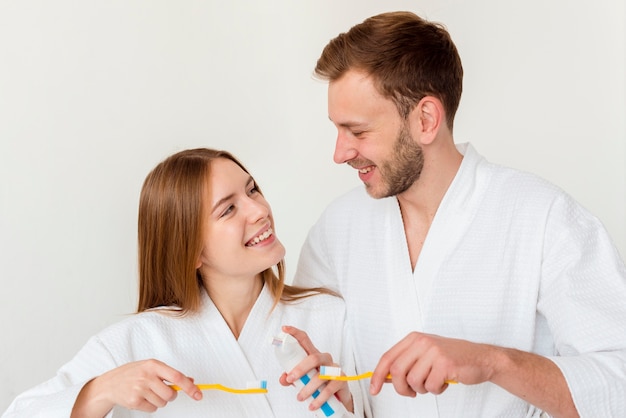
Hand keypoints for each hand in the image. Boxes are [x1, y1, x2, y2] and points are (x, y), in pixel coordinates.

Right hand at [71, 359, 201, 416]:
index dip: (190, 387)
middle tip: (161, 390)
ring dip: (159, 400)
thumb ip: (170, 374)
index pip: (177, 377)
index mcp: (153, 365)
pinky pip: (153, 409)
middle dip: (170, 396)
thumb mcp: (151, 368)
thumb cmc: (134, 373)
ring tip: (148, 392)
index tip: (198, 394)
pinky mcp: (134, 401)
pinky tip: (142, 398)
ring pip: (162, 403)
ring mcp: (140, 389)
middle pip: (170, 394)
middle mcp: (147, 376)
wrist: (110, 383)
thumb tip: (191, 381)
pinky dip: (150, 406)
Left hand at [278, 325, 352, 412]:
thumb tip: (283, 378)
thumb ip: (292, 378)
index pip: (305, 340)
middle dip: (300, 368)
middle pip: (313, 357)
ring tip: (300, 398)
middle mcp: (325, 359)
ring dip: (308, 388)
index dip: (295, 333)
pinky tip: (312, 405)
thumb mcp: (303, 380)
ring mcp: (334, 369)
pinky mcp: (341, 380)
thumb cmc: (318, 384)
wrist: (337, 398)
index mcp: (313, 355)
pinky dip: (319, 399)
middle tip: (290, 378)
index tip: (284, 328)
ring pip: (320, 375)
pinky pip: (330, 388)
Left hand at [370, 332, 493, 396]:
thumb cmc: (452, 357)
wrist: (481, 358)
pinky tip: (444, 382)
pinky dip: (436, 390)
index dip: (377, 376)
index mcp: (414, 339)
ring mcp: (433, 352)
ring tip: (433, 383)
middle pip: (396, 371)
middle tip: (411, 392)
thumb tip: (385, 378)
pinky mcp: (445, 363)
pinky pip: (430, 386)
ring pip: (413, 381)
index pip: (387, 358)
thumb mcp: (425, 354)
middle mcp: (422, 342)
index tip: (374, 389)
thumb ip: (405, 363)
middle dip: (401, 388)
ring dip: (422, 389)